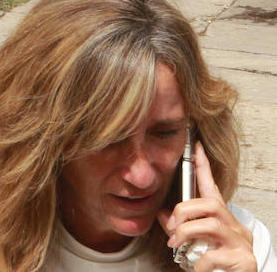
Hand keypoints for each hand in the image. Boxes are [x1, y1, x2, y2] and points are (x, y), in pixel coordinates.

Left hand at [159, 141, 257, 271]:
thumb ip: (179, 228)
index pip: (213, 187)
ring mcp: (241, 243)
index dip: (203, 166)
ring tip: (178, 246)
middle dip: (184, 211)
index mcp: (222, 220)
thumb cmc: (215, 265)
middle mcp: (235, 227)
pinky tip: (197, 267)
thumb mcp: (194, 243)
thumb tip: (162, 214)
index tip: (195, 146)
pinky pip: (214, 254)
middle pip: (209, 204)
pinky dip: (199, 262)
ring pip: (211, 224)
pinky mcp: (244, 260)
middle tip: (172, 228)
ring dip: (187, 233)